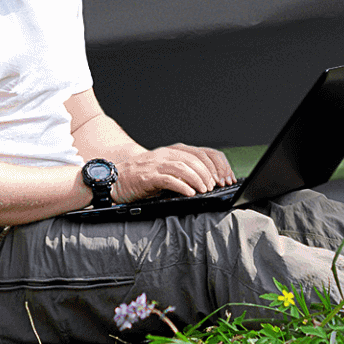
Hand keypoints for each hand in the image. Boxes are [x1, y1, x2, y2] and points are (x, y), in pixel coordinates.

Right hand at [114, 144, 235, 202]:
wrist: (117, 178)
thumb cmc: (145, 176)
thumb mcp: (169, 170)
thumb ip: (186, 172)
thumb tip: (211, 183)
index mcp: (176, 150)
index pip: (205, 152)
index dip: (219, 165)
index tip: (226, 178)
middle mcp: (168, 153)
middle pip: (197, 158)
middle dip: (210, 173)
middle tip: (216, 186)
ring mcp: (157, 163)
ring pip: (184, 166)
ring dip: (198, 178)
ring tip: (205, 190)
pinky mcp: (148, 175)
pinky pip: (168, 178)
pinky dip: (181, 185)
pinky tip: (189, 193)